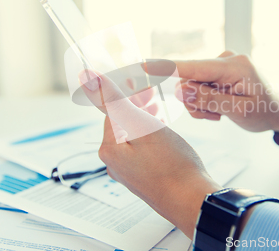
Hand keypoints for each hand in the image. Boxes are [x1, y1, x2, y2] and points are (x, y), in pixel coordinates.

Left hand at [78, 69, 221, 238]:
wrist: (192, 201)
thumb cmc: (172, 165)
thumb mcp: (143, 125)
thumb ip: (114, 101)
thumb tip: (87, 78)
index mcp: (110, 148)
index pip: (112, 110)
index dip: (128, 94)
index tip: (144, 84)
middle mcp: (113, 163)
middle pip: (120, 123)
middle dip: (135, 106)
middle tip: (152, 94)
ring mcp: (127, 173)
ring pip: (130, 136)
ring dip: (142, 120)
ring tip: (158, 110)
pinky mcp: (140, 179)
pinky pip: (138, 151)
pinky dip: (147, 137)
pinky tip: (160, 135)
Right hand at [145, 51, 278, 136]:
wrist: (276, 110)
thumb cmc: (263, 111)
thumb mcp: (239, 111)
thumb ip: (209, 100)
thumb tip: (180, 90)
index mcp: (234, 66)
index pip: (193, 67)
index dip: (165, 67)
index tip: (141, 65)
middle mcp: (225, 59)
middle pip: (189, 80)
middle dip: (196, 101)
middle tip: (215, 115)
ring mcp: (220, 64)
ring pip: (191, 86)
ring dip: (201, 104)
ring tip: (220, 113)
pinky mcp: (217, 70)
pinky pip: (197, 86)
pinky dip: (204, 101)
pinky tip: (219, 108)